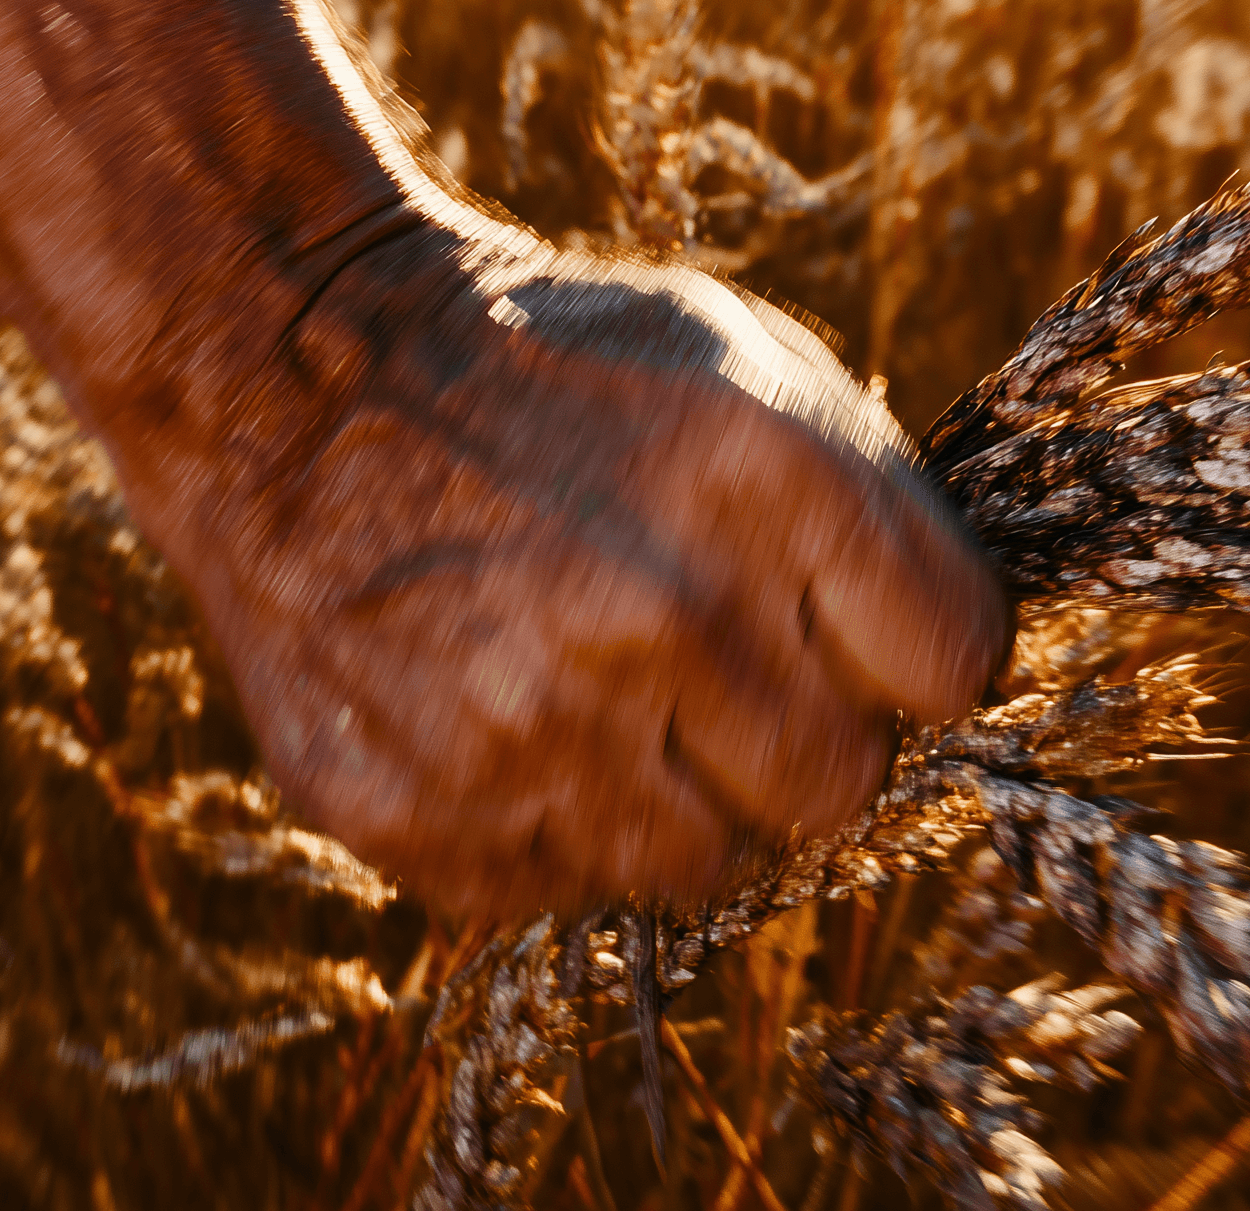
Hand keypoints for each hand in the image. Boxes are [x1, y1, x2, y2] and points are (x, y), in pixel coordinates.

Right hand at [129, 229, 1008, 914]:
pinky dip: (555, 822)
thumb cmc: (552, 370)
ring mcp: (525, 728)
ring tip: (609, 691)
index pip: (952, 667)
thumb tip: (963, 664)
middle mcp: (653, 614)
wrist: (286, 371)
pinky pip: (563, 889)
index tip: (857, 629)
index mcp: (762, 478)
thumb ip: (870, 507)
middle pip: (840, 789)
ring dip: (683, 795)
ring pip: (708, 869)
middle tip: (724, 668)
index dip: (913, 652)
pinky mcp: (418, 814)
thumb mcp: (741, 360)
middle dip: (805, 736)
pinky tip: (505, 716)